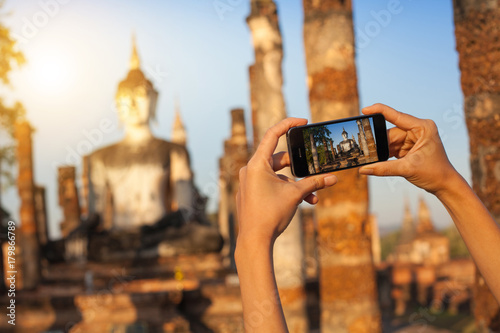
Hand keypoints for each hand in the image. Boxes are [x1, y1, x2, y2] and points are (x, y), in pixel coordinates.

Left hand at [236, 118, 336, 244]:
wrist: (254, 241)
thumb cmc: (271, 215)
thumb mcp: (295, 195)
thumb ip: (314, 183)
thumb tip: (333, 178)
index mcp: (257, 164)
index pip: (272, 134)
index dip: (288, 124)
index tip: (303, 120)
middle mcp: (250, 170)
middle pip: (279, 158)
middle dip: (299, 167)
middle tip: (315, 170)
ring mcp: (249, 182)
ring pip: (277, 175)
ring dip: (295, 184)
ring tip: (312, 198)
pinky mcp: (251, 193)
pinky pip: (270, 185)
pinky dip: (285, 190)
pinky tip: (299, 202)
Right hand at [359, 103, 457, 194]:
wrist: (445, 185)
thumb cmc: (434, 173)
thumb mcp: (407, 169)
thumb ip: (384, 168)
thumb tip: (364, 169)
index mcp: (422, 127)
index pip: (397, 116)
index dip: (379, 111)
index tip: (364, 110)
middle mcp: (418, 129)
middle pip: (391, 132)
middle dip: (380, 142)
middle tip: (367, 151)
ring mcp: (413, 138)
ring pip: (389, 141)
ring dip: (382, 150)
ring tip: (374, 159)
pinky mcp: (409, 147)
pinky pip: (392, 147)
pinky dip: (385, 154)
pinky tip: (379, 161)